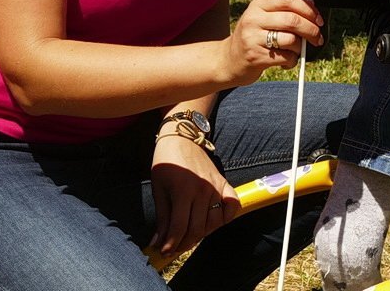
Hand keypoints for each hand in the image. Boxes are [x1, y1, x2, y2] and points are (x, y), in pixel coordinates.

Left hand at [150, 136, 239, 261]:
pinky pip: (231, 207)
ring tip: (188, 236)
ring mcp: (216, 187)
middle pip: (196, 229)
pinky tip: (212, 222)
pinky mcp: (224, 184)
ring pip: (212, 223)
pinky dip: (225, 218)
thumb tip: (158, 242)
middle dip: (184, 243)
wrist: (182, 137)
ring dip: (201, 234)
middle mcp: (202, 190)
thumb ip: (162, 217)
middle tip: (174, 247)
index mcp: (183, 191)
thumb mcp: (158, 189)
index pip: (179, 228)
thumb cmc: (166, 163)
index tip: (164, 251)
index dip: (171, 244)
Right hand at [222, 0, 324, 84]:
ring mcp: (253, 38)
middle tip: (317, 37)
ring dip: (300, 48)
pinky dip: (292, 61)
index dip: (307, 8)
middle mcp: (253, 19)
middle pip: (292, 20)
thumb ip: (283, 11)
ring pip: (291, 39)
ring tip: (295, 51)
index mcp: (258, 5)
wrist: (227, 60)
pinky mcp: (256, 57)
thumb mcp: (262, 18)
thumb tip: (311, 6)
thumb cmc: (251, 38)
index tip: (317, 19)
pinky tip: (285, 61)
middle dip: (311, 29)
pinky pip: (286, 57)